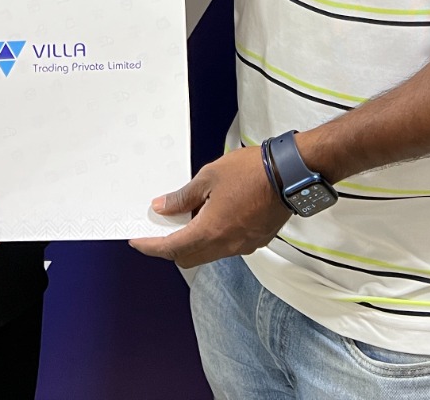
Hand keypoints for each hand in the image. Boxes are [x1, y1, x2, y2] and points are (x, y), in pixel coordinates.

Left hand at [129, 146, 289, 268]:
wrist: (290, 174)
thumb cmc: (252, 172)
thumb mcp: (209, 177)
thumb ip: (183, 197)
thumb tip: (163, 208)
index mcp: (211, 231)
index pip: (172, 248)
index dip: (151, 246)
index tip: (138, 242)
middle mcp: (227, 245)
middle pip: (189, 257)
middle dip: (171, 247)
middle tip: (162, 228)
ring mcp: (243, 245)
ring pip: (209, 253)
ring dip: (195, 241)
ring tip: (190, 214)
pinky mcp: (256, 240)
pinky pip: (228, 246)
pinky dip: (214, 236)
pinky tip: (215, 214)